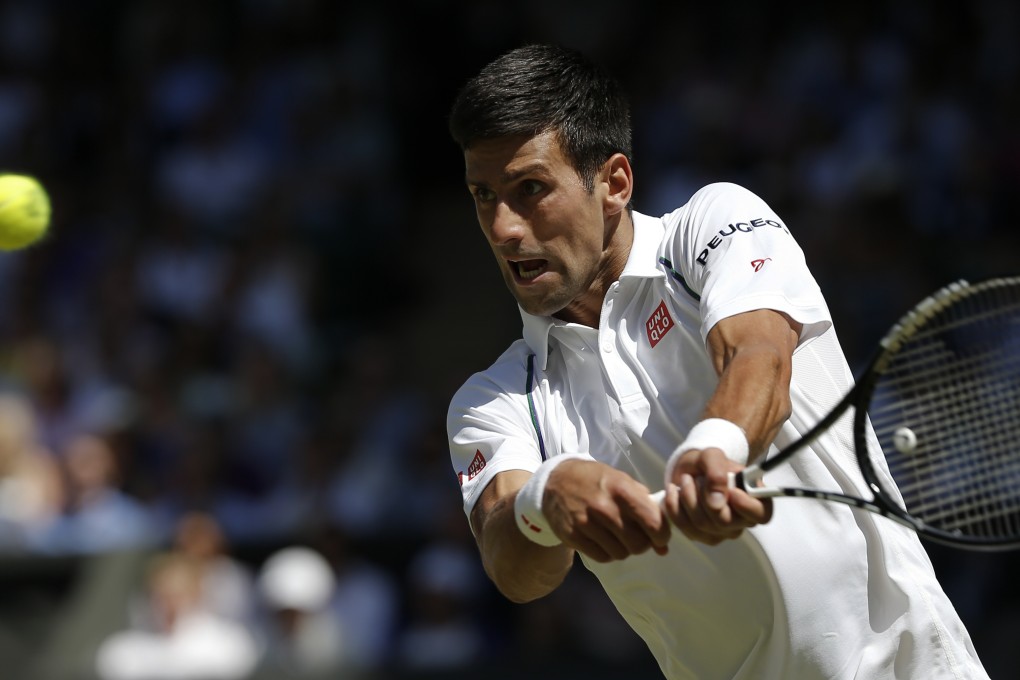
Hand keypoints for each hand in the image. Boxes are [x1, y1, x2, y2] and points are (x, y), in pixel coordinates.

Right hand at [541, 459, 671, 561]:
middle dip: (642, 544)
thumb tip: (663, 546)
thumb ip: (646, 507)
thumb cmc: (595, 480)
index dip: (662, 535)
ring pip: (621, 553)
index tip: (659, 537)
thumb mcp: (622, 480)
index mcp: (621, 489)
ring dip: (624, 548)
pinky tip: (603, 540)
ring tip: (617, 536)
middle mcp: (604, 506)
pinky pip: (602, 557)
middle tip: (636, 536)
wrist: (555, 480)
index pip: (653, 523)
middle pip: (638, 543)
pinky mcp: (573, 535)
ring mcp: (586, 522)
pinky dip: (607, 553)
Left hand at [662, 447, 772, 544]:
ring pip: (701, 524)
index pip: (761, 514)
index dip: (747, 506)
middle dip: (703, 496)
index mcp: (756, 500)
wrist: (691, 470)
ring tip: (686, 480)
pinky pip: (684, 527)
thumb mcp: (713, 456)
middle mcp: (742, 521)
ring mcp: (722, 532)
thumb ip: (717, 473)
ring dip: (687, 498)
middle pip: (723, 521)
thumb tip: (717, 502)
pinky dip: (674, 506)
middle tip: (696, 478)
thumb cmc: (709, 463)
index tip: (732, 491)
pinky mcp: (701, 536)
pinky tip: (674, 492)